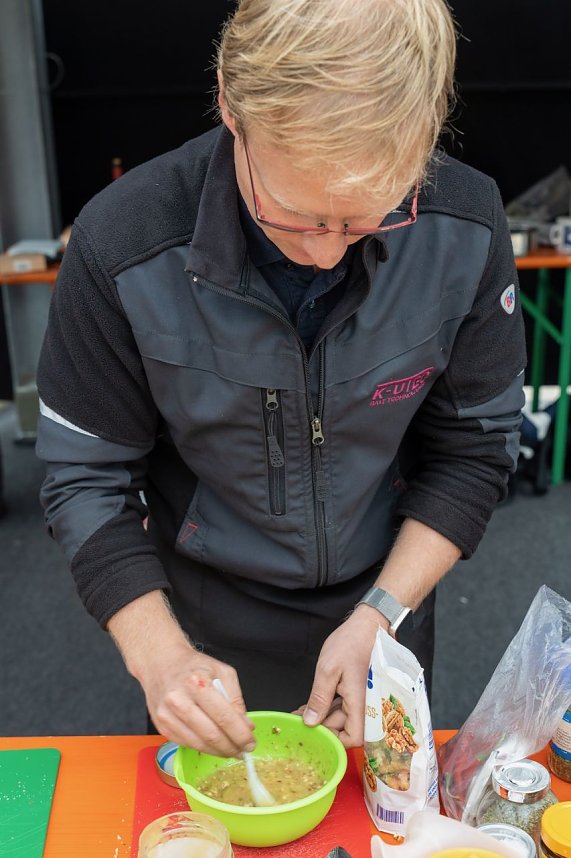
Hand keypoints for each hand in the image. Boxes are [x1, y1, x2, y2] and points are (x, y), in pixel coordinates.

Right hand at [107, 591, 254, 756]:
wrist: (161, 663)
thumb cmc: (194, 666)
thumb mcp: (222, 672)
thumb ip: (236, 699)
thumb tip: (246, 726)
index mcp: (197, 683)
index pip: (224, 717)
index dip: (240, 735)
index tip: (250, 743)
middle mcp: (178, 700)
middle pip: (211, 735)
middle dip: (231, 747)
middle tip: (243, 751)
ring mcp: (167, 716)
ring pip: (199, 744)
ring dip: (219, 751)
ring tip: (231, 750)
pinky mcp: (162, 726)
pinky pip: (187, 744)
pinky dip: (204, 747)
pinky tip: (213, 745)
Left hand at [300, 605, 385, 746]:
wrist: (369, 626)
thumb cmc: (351, 643)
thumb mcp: (328, 669)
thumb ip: (319, 698)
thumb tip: (310, 722)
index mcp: (360, 704)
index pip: (352, 739)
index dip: (334, 740)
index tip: (314, 732)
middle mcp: (366, 706)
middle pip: (345, 729)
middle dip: (322, 727)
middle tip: (299, 720)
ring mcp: (363, 699)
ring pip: (343, 718)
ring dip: (323, 717)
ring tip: (301, 712)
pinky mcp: (358, 692)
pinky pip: (344, 707)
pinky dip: (330, 707)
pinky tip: (313, 704)